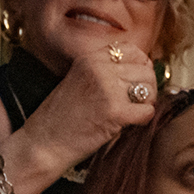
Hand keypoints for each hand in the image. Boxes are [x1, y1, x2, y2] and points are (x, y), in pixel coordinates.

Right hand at [17, 40, 158, 173]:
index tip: (135, 82)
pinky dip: (142, 120)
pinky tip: (129, 125)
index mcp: (90, 58)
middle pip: (146, 70)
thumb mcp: (80, 80)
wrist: (44, 142)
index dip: (140, 67)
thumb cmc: (62, 117)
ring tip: (132, 114)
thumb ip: (106, 72)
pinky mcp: (115, 112)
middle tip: (136, 103)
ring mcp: (107, 89)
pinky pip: (147, 111)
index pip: (133, 51)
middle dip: (147, 88)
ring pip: (149, 90)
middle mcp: (99, 68)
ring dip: (146, 104)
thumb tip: (144, 70)